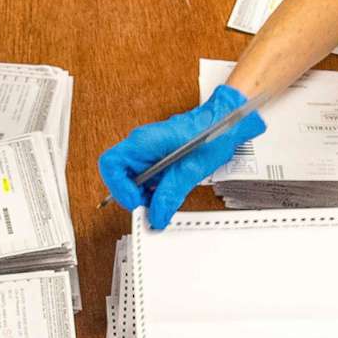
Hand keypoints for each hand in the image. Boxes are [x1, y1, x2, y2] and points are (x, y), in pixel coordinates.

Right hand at [97, 86, 263, 229]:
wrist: (227, 121)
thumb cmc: (212, 132)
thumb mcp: (190, 170)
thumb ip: (169, 195)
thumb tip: (156, 216)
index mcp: (143, 141)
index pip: (110, 165)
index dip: (118, 188)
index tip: (135, 202)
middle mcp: (141, 144)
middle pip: (119, 175)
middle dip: (133, 195)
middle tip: (150, 206)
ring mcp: (147, 149)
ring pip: (131, 179)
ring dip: (144, 194)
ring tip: (162, 200)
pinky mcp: (156, 156)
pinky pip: (145, 177)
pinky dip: (153, 189)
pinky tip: (168, 192)